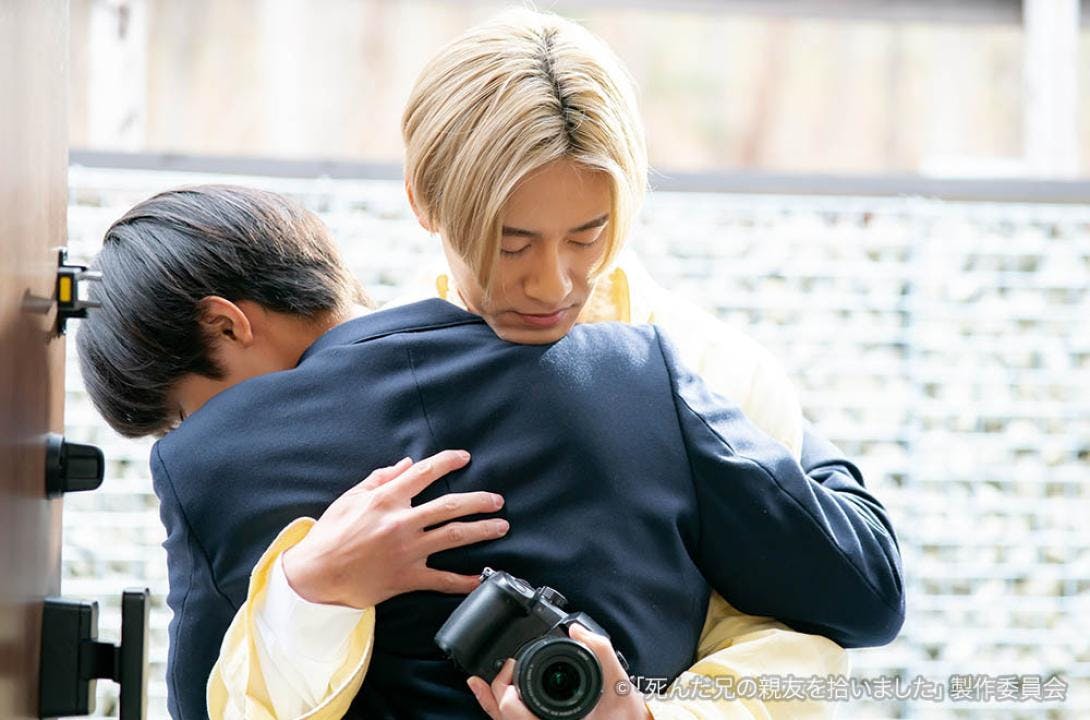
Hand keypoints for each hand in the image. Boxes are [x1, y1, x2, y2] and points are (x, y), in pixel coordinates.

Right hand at [281, 450, 508, 608]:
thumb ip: (380, 479)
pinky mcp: (406, 577)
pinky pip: (441, 579)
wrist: (315, 575)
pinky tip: (480, 578)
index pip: (423, 473)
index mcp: (386, 500)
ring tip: (501, 526)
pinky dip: (463, 581)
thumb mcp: (350, 499)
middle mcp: (401, 523)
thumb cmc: (330, 535)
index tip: (464, 457)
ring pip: (454, 537)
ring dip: (482, 530)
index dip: (447, 462)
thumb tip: (405, 464)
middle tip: (497, 500)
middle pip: (450, 506)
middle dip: (479, 501)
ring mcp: (407, 551)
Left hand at [467, 623, 651, 719]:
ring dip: (491, 701)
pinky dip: (502, 708)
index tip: (515, 664)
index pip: (512, 712)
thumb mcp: (619, 683)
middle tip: (507, 667)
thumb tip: (577, 629)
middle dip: (494, 691)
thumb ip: (601, 652)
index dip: (505, 688)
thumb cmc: (625, 716)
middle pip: (502, 718)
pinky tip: (499, 694)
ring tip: (478, 681)